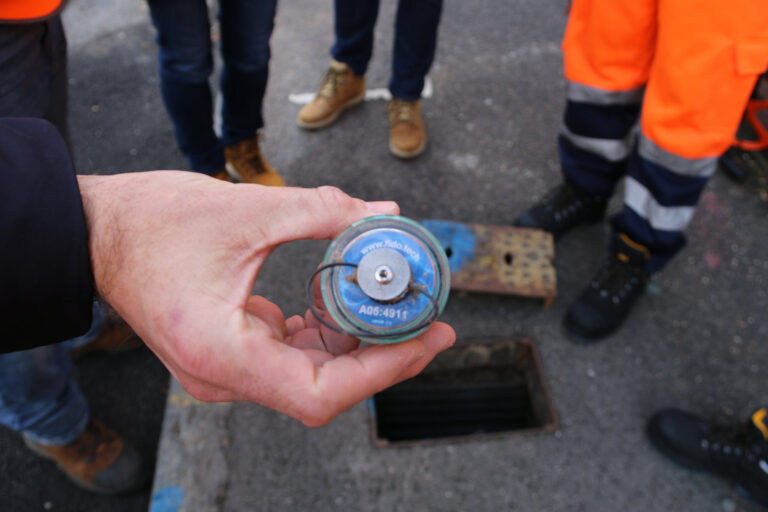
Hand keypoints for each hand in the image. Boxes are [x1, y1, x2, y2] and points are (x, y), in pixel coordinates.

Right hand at [77, 172, 454, 425]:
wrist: (94, 233)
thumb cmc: (149, 224)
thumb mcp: (245, 210)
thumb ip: (323, 211)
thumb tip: (383, 211)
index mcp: (221, 354)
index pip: (321, 392)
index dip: (383, 370)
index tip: (426, 338)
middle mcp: (222, 377)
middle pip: (323, 388)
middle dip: (383, 355)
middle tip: (430, 320)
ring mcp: (223, 369)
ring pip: (309, 374)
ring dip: (356, 345)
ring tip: (397, 307)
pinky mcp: (226, 352)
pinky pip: (288, 356)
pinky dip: (324, 334)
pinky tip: (345, 301)